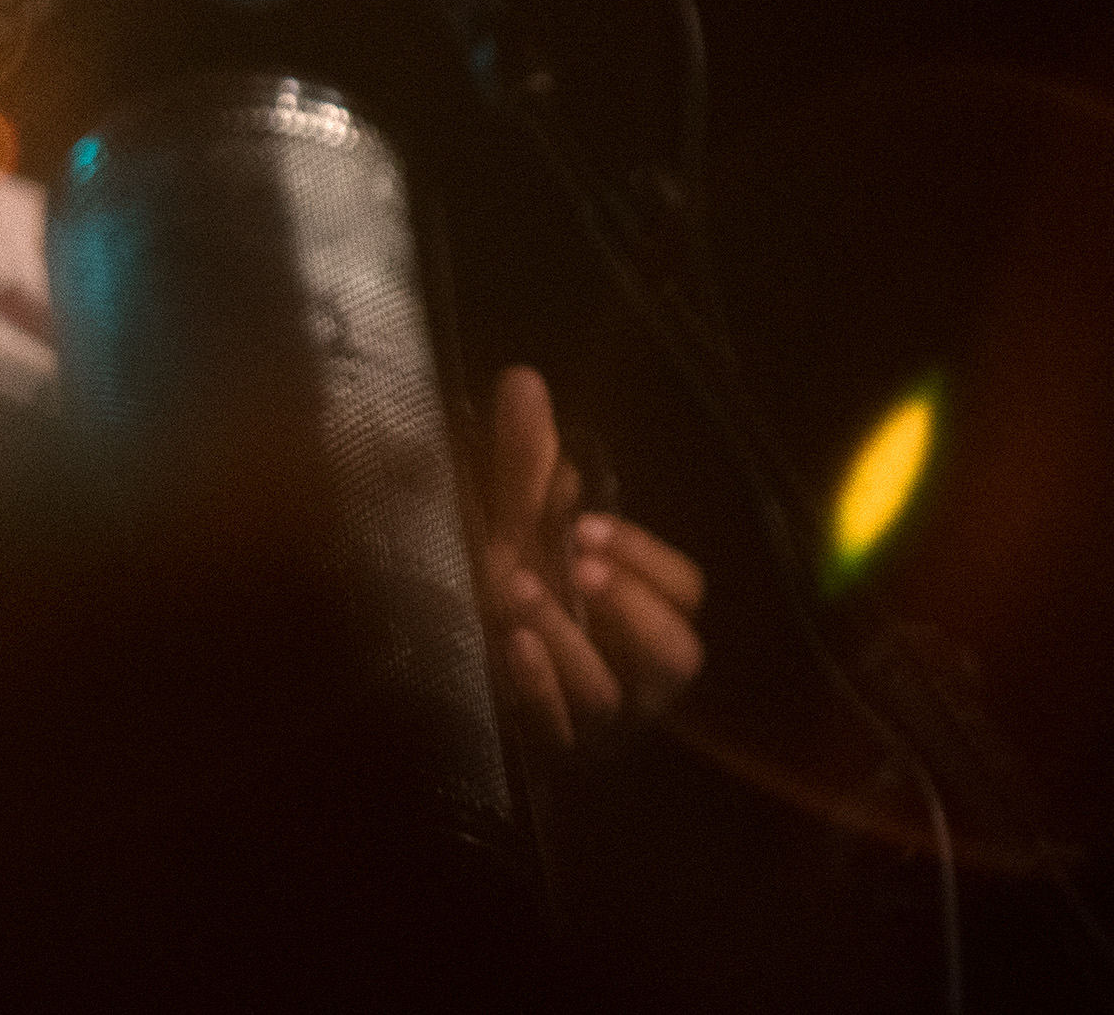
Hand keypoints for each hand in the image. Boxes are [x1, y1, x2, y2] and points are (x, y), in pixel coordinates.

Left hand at [475, 364, 706, 748]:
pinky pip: (556, 727)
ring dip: (570, 637)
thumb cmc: (495, 578)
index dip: (645, 558)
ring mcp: (589, 708)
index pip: (685, 591)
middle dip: (633, 609)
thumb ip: (522, 457)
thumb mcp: (505, 518)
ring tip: (520, 587)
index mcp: (635, 606)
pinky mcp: (546, 740)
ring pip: (609, 692)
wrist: (434, 646)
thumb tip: (524, 378)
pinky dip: (537, 684)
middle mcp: (627, 663)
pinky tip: (511, 643)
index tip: (585, 523)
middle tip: (579, 565)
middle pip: (678, 655)